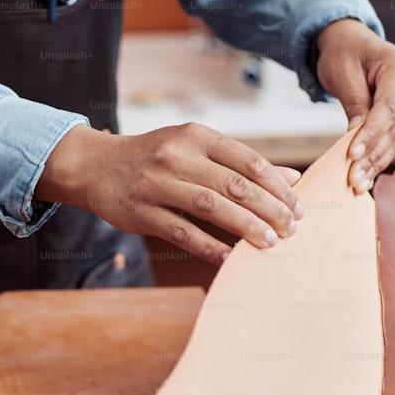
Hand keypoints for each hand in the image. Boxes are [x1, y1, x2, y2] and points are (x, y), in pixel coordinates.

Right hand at [36, 123, 304, 264]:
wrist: (95, 166)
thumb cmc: (154, 158)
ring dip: (246, 226)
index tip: (299, 207)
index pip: (248, 161)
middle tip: (293, 228)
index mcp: (195, 136)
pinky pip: (183, 233)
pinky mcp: (141, 212)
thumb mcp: (193, 148)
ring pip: (211, 207)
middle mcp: (176, 156)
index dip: (279, 186)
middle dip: (270, 209)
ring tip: (271, 242)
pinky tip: (233, 258)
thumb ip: (239, 164)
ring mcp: (156, 184)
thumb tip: (291, 180)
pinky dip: (211, 247)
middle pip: (234, 185)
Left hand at [315, 18, 394, 192]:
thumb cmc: (344, 54)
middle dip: (373, 155)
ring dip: (378, 161)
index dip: (371, 134)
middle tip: (353, 180)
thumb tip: (356, 135)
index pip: (389, 108)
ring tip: (358, 183)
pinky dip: (382, 156)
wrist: (353, 44)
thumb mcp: (342, 74)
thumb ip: (354, 103)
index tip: (352, 156)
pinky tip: (367, 175)